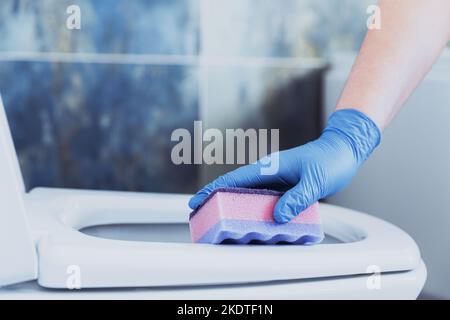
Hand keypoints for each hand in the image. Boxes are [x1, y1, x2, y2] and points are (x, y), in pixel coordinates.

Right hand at [189, 109, 380, 222]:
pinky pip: (264, 201)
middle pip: (236, 190)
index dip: (213, 191)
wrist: (343, 151)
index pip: (235, 180)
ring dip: (235, 209)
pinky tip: (253, 224)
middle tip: (203, 218)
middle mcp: (268, 174)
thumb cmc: (330, 161)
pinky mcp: (283, 188)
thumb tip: (278, 216)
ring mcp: (275, 181)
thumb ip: (297, 198)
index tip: (196, 201)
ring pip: (249, 197)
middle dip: (218, 202)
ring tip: (223, 226)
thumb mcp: (315, 181)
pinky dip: (255, 212)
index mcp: (269, 167)